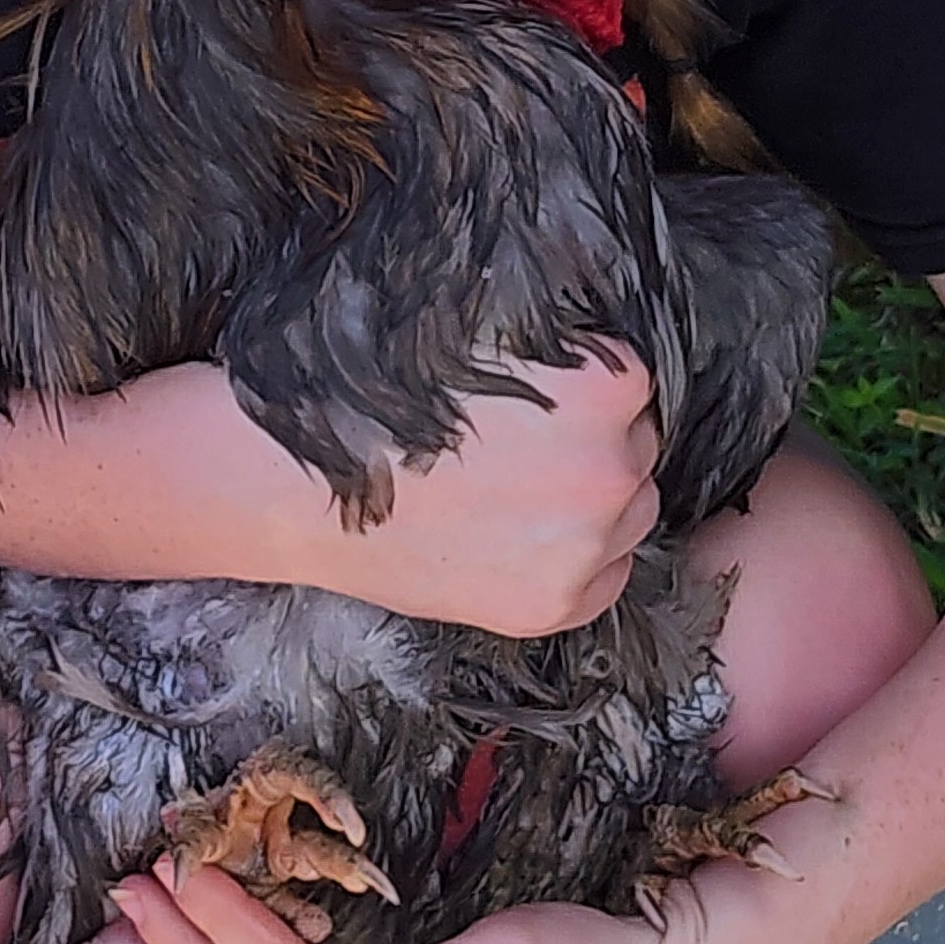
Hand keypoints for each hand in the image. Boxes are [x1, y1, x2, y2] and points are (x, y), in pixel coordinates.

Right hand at [251, 346, 663, 637]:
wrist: (307, 487)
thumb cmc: (384, 399)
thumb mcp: (485, 339)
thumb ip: (559, 353)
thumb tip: (599, 363)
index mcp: (603, 387)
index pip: (632, 383)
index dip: (583, 389)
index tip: (535, 401)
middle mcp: (609, 469)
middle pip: (638, 449)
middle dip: (594, 446)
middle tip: (517, 451)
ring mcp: (586, 545)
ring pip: (630, 515)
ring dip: (593, 507)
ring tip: (511, 498)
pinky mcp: (555, 604)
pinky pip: (606, 578)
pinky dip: (577, 563)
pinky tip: (514, 541)